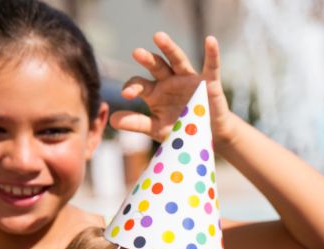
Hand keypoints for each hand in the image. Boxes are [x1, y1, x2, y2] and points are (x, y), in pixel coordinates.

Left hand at [109, 32, 236, 145]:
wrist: (209, 137)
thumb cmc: (181, 131)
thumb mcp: (157, 129)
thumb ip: (137, 123)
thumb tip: (111, 120)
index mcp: (154, 92)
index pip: (139, 84)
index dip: (132, 87)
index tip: (126, 94)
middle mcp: (169, 81)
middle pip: (156, 66)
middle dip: (147, 59)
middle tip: (136, 53)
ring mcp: (188, 79)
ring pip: (177, 60)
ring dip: (169, 48)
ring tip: (158, 36)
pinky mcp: (209, 82)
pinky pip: (211, 66)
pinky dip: (211, 53)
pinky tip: (210, 40)